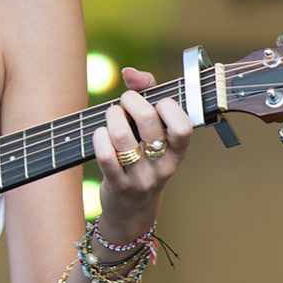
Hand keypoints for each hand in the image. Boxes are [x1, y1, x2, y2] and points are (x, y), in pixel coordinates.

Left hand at [90, 68, 192, 247]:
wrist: (132, 209)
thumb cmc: (144, 155)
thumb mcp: (154, 130)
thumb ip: (148, 93)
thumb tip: (130, 73)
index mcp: (179, 151)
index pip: (184, 127)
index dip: (168, 107)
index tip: (157, 102)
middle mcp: (163, 166)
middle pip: (148, 122)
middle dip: (130, 100)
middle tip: (125, 101)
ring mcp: (141, 178)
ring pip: (122, 136)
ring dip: (111, 116)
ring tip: (112, 115)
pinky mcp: (118, 186)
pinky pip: (106, 155)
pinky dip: (99, 137)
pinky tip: (100, 134)